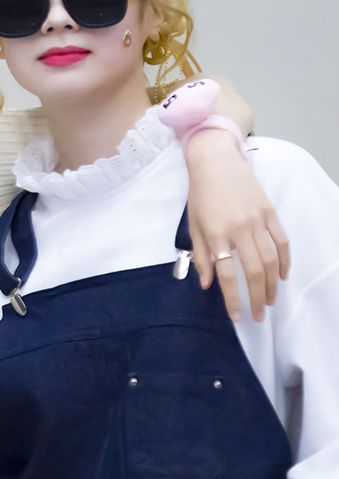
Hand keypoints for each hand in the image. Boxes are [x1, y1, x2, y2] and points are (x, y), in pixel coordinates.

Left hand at [184, 131, 289, 321]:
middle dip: (257, 297)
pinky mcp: (269, 211)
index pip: (226, 275)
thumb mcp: (194, 225)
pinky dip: (284, 260)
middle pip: (253, 271)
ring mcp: (256, 220)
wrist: (215, 161)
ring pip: (270, 259)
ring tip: (270, 300)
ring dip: (272, 284)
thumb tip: (206, 284)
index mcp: (215, 234)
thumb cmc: (201, 194)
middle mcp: (238, 229)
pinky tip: (282, 275)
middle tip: (260, 315)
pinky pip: (281, 240)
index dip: (232, 299)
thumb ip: (201, 256)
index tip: (237, 317)